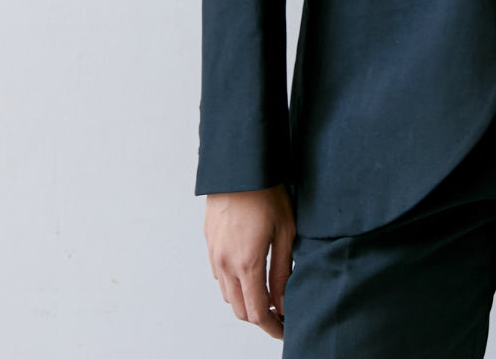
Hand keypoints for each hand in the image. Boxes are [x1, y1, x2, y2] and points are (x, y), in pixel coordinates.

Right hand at [204, 184, 295, 338]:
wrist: (239, 166)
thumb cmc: (266, 193)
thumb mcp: (285, 231)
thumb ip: (283, 270)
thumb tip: (284, 301)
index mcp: (247, 264)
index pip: (257, 312)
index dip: (272, 326)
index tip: (284, 330)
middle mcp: (226, 264)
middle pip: (240, 309)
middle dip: (260, 317)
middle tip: (279, 314)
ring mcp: (215, 254)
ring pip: (228, 294)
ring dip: (245, 300)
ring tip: (267, 293)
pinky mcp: (210, 243)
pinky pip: (219, 275)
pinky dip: (234, 283)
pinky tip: (249, 272)